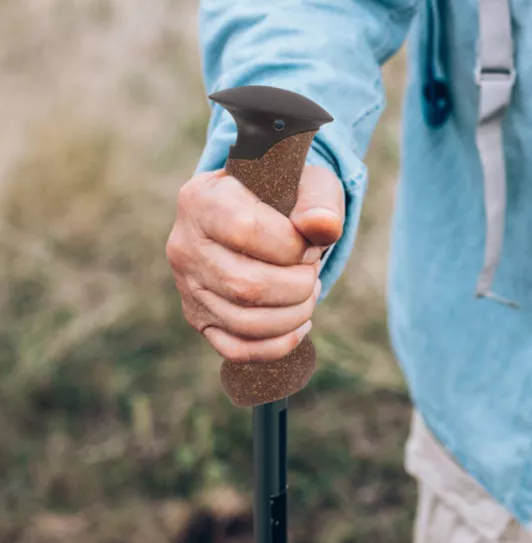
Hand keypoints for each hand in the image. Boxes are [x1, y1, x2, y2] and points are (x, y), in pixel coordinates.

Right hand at [166, 164, 344, 362]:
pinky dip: (276, 346)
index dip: (291, 246)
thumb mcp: (305, 182)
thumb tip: (325, 227)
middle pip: (245, 285)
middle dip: (297, 286)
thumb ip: (318, 200)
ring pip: (243, 321)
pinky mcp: (199, 318)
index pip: (245, 230)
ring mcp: (187, 287)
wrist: (254, 212)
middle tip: (312, 271)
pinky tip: (298, 326)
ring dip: (293, 315)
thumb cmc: (282, 195)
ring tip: (308, 294)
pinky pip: (235, 349)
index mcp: (201, 200)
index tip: (310, 245)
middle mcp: (184, 246)